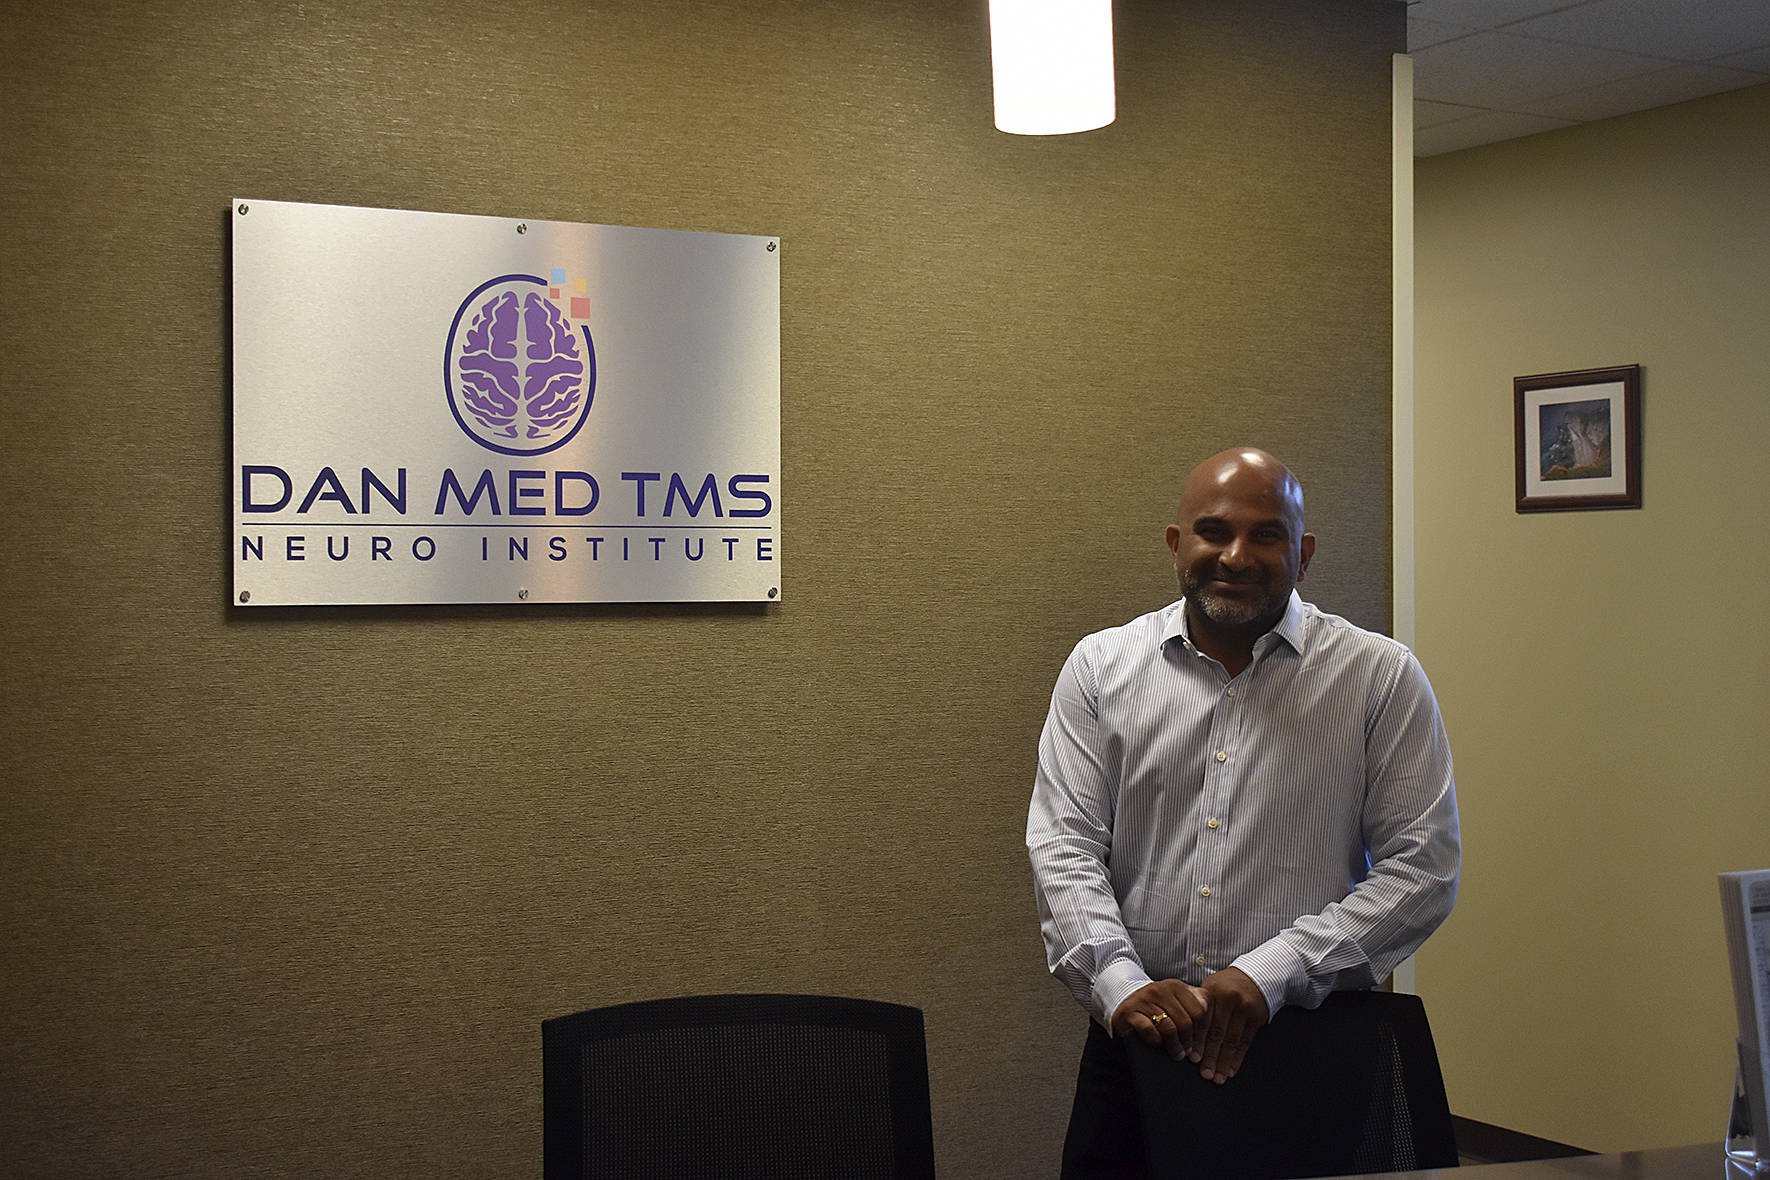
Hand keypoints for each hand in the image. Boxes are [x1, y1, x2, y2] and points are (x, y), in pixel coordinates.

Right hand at [1110, 979, 1207, 1060]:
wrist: (1124, 1001)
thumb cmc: (1156, 1004)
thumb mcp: (1176, 998)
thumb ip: (1195, 999)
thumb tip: (1208, 1007)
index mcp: (1175, 986)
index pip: (1199, 1010)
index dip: (1203, 1030)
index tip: (1201, 1043)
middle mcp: (1160, 990)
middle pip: (1186, 1021)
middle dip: (1189, 1041)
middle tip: (1189, 1053)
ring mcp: (1144, 1001)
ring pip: (1169, 1028)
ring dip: (1175, 1046)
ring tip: (1177, 1054)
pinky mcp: (1130, 1013)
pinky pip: (1150, 1031)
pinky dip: (1156, 1041)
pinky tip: (1159, 1044)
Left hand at [1193, 967, 1268, 1083]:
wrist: (1257, 976)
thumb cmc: (1228, 985)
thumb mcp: (1211, 988)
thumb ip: (1200, 1007)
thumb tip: (1184, 1033)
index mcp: (1213, 993)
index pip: (1203, 1021)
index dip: (1197, 1041)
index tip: (1192, 1058)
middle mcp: (1229, 1000)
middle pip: (1217, 1033)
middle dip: (1210, 1056)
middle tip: (1205, 1074)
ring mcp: (1245, 1010)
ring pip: (1232, 1041)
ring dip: (1224, 1062)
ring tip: (1218, 1077)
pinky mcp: (1257, 1018)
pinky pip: (1246, 1042)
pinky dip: (1238, 1058)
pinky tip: (1231, 1070)